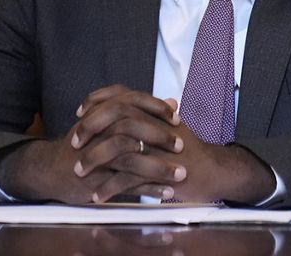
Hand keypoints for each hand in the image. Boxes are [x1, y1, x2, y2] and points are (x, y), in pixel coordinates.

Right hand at [0, 85, 184, 203]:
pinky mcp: (95, 182)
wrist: (49, 170)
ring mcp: (95, 159)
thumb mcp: (107, 122)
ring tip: (181, 174)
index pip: (130, 101)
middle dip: (159, 137)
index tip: (176, 118)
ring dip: (158, 168)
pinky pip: (126, 186)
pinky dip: (148, 189)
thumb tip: (173, 102)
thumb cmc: (85, 144)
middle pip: (131, 129)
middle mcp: (97, 134)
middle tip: (181, 146)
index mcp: (101, 115)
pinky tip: (166, 192)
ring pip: (130, 160)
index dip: (155, 107)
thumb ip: (144, 112)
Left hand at [73, 87, 275, 203]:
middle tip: (73, 142)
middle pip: (116, 115)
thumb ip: (164, 116)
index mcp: (156, 113)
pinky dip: (109, 187)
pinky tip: (98, 195)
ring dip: (94, 160)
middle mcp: (156, 125)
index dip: (98, 100)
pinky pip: (127, 177)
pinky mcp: (159, 171)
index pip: (122, 95)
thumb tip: (164, 101)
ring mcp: (157, 147)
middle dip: (89, 128)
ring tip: (80, 173)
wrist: (216, 172)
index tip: (81, 112)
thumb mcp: (177, 128)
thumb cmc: (194, 151)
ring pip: (118, 146)